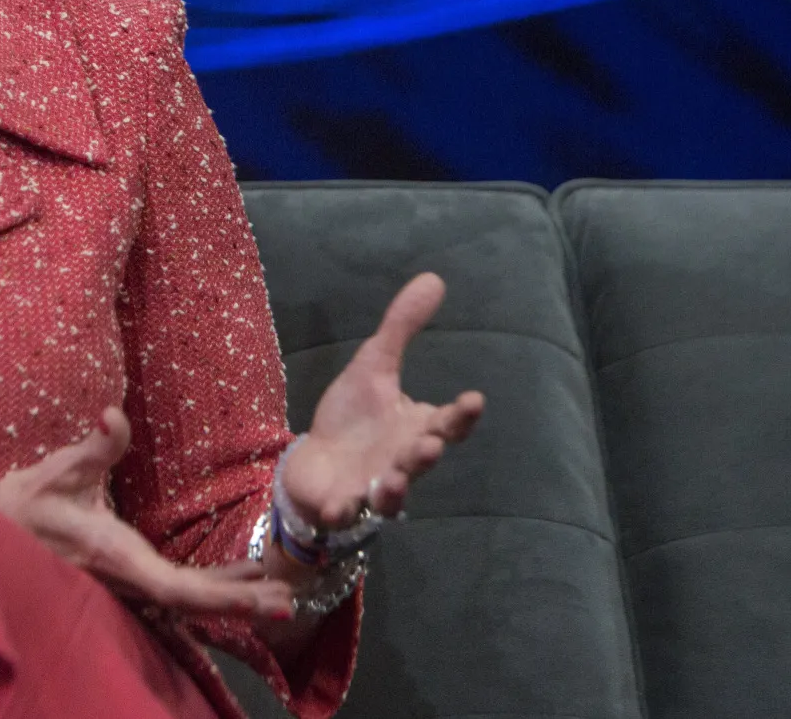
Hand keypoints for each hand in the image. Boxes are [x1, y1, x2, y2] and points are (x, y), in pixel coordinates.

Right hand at [0, 407, 293, 620]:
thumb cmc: (25, 506)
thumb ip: (94, 447)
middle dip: (239, 604)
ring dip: (230, 598)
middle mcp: (126, 582)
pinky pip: (176, 594)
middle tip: (289, 602)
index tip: (260, 594)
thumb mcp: (58, 471)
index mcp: (115, 557)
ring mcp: (127, 587)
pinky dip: (211, 589)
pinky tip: (239, 578)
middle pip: (192, 604)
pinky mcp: (127, 582)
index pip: (177, 587)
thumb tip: (113, 415)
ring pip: (187, 603)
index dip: (220, 594)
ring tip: (277, 592)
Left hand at [281, 273, 484, 528]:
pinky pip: (346, 512)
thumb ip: (402, 328)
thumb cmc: (354, 416)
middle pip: (420, 460)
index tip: (474, 399)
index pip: (448, 423)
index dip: (463, 415)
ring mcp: (374, 487)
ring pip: (390, 494)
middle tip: (430, 445)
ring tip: (391, 479)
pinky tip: (337, 508)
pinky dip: (342, 512)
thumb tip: (434, 279)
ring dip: (393, 489)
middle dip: (425, 454)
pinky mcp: (342, 504)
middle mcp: (403, 462)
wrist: (316, 462)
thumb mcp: (375, 365)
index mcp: (417, 428)